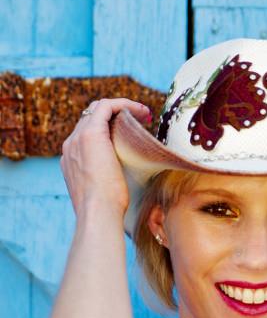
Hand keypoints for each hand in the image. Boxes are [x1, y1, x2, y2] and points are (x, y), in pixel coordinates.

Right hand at [60, 98, 150, 218]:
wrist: (98, 213)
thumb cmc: (106, 211)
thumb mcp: (104, 192)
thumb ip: (107, 181)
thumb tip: (123, 184)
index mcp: (72, 160)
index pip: (87, 134)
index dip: (110, 130)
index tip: (131, 135)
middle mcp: (71, 146)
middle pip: (92, 119)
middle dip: (117, 116)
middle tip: (142, 121)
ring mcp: (78, 138)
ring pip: (98, 109)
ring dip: (123, 108)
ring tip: (144, 115)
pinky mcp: (91, 133)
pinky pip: (106, 106)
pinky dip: (124, 104)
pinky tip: (141, 111)